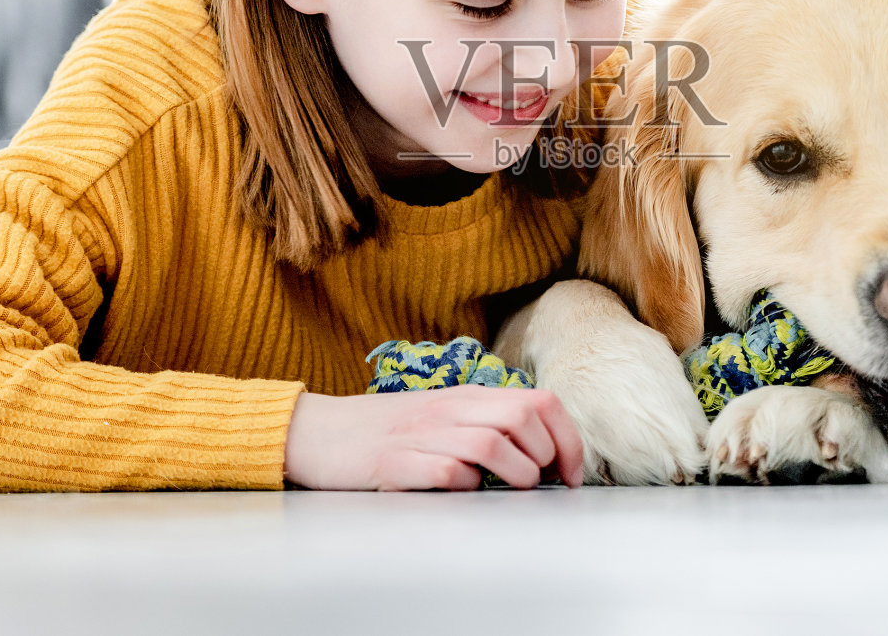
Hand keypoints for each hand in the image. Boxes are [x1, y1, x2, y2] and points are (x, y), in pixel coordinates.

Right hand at [283, 385, 585, 490]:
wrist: (315, 431)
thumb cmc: (384, 431)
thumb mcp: (441, 417)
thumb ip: (484, 424)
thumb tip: (543, 453)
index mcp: (465, 396)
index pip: (538, 400)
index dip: (567, 437)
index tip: (572, 472)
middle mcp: (448, 409)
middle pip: (523, 417)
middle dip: (546, 455)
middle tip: (541, 482)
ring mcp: (420, 434)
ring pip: (492, 442)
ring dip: (515, 471)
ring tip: (511, 488)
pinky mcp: (393, 463)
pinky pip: (445, 472)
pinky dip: (464, 484)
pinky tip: (461, 491)